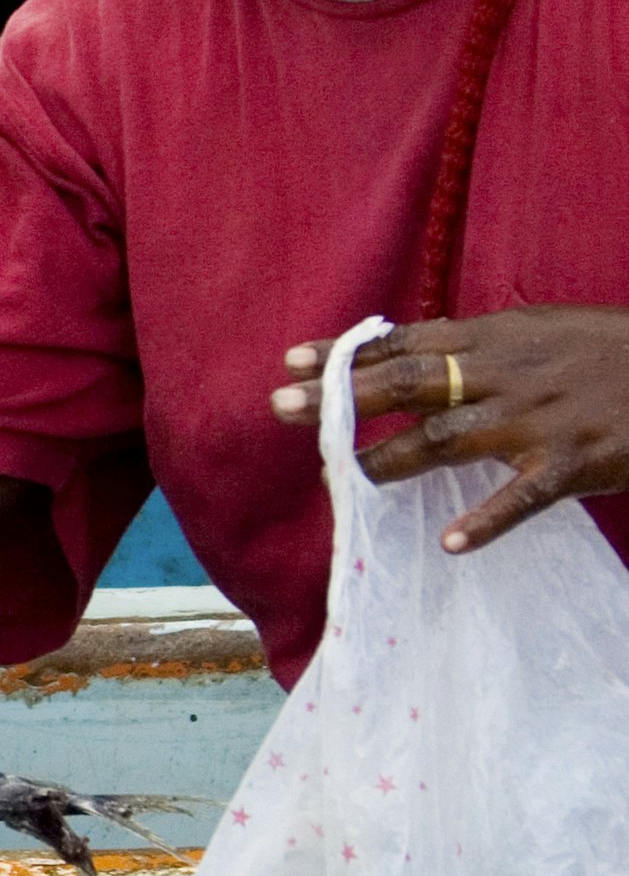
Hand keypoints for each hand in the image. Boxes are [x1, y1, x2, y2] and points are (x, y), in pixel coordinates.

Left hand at [273, 308, 628, 553]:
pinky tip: (454, 544)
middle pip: (407, 383)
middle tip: (281, 407)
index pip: (405, 342)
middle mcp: (505, 374)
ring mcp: (535, 420)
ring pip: (445, 439)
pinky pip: (521, 498)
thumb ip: (482, 346)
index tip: (291, 362)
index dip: (345, 354)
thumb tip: (418, 354)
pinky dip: (487, 521)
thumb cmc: (612, 351)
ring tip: (339, 477)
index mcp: (497, 337)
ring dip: (388, 458)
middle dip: (341, 397)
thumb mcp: (541, 330)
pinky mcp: (571, 464)